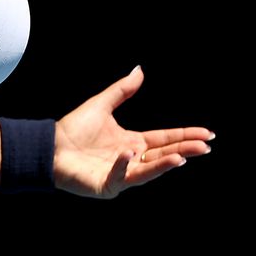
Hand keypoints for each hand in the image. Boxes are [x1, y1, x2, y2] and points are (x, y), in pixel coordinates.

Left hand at [53, 65, 212, 198]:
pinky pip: (120, 176)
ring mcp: (121, 175)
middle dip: (184, 150)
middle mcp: (131, 159)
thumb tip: (140, 70)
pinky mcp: (107, 185)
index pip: (164, 139)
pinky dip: (125, 165)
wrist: (48, 146)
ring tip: (182, 157)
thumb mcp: (101, 105)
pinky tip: (129, 152)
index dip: (184, 136)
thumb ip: (122, 90)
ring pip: (148, 170)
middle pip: (163, 155)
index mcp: (132, 142)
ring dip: (164, 164)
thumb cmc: (73, 129)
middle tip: (205, 146)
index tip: (207, 133)